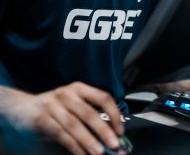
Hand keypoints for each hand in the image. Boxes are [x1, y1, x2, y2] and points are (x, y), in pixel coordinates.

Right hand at [6, 82, 123, 154]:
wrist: (21, 108)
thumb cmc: (53, 108)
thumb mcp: (72, 106)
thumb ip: (88, 117)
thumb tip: (109, 135)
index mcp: (79, 88)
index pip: (103, 97)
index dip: (114, 113)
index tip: (121, 130)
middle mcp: (67, 94)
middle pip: (90, 113)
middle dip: (104, 131)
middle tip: (114, 145)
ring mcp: (53, 105)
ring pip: (75, 125)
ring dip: (89, 141)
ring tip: (99, 153)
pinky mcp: (41, 119)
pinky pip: (60, 134)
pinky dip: (73, 146)